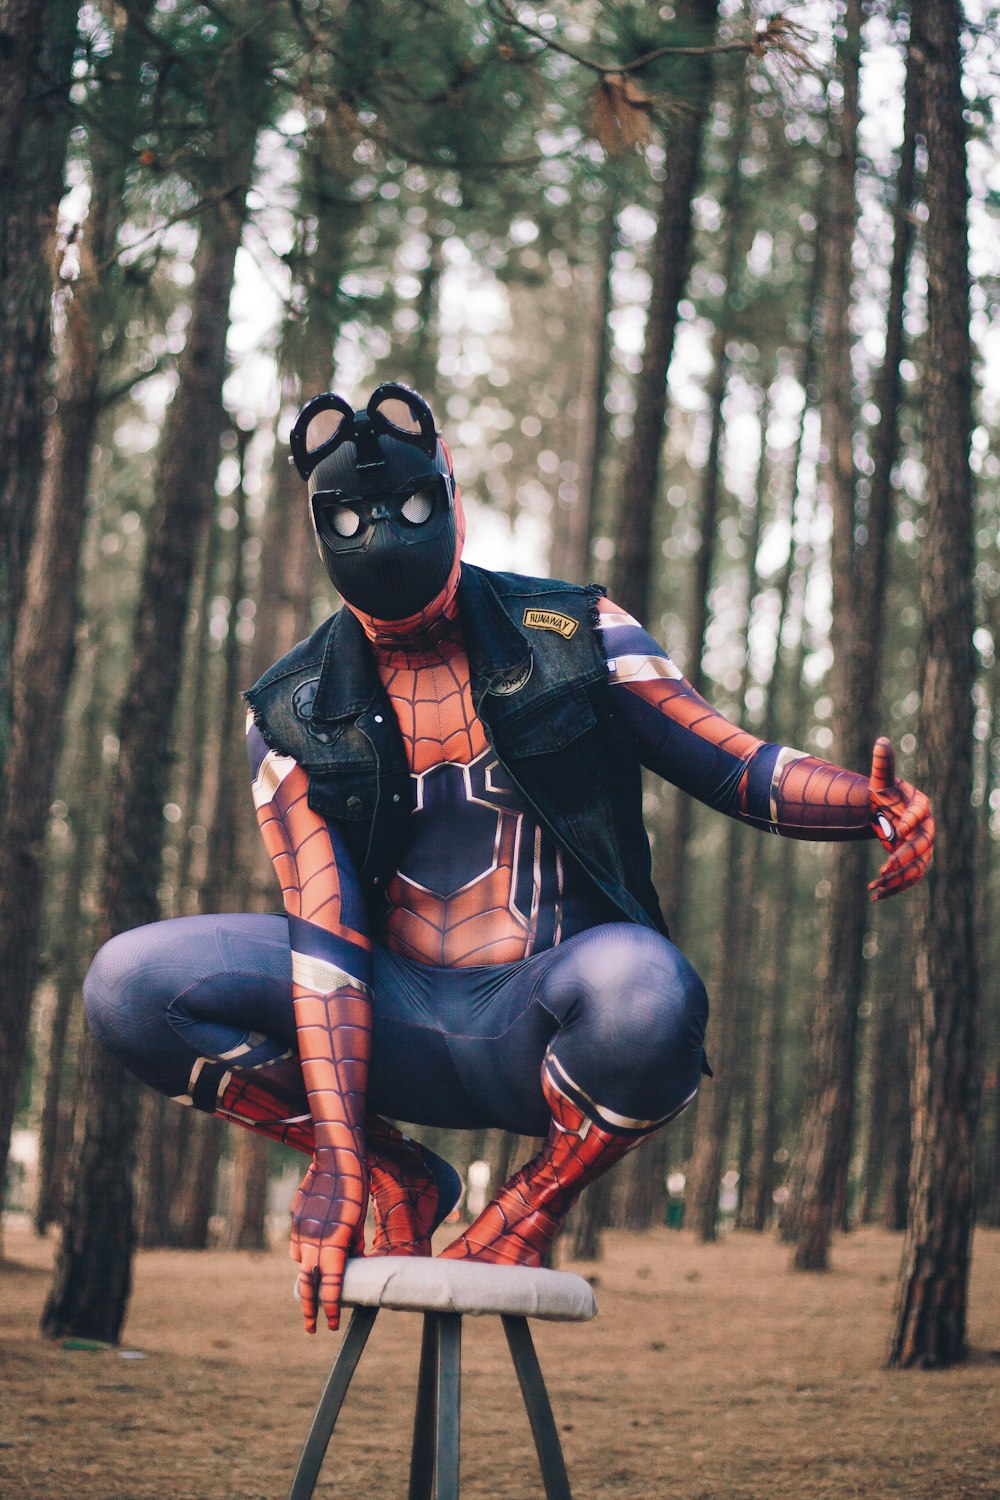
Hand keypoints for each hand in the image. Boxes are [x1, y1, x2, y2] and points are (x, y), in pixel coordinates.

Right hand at [290, 1148, 366, 1333]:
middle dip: (310, 1308)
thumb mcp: (358, 1222)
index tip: (331, 1325)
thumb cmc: (354, 1188)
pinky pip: (297, 1243)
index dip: (331, 1308)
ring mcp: (300, 1229)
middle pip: (308, 1284)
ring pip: (300, 1263)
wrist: (336, 1156)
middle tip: (312, 1328)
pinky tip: (311, 1253)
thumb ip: (350, 1245)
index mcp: (332, 1244)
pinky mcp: (295, 1218)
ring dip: (308, 1277)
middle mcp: (312, 1240)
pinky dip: (303, 1253)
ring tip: (313, 1292)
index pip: (331, 1286)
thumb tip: (350, 1260)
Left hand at [867, 737, 933, 900]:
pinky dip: (895, 888)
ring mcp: (922, 847)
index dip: (910, 820)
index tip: (897, 827)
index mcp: (920, 806)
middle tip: (885, 864)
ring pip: (917, 867)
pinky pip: (909, 878)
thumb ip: (884, 764)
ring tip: (876, 885)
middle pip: (922, 844)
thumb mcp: (881, 781)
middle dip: (904, 855)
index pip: (921, 813)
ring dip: (898, 878)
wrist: (885, 813)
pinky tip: (876, 895)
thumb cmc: (885, 794)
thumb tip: (882, 740)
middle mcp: (926, 828)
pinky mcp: (914, 863)